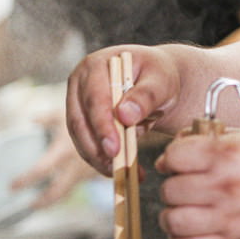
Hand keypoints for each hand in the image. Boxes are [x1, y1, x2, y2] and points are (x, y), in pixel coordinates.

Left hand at [10, 117, 95, 206]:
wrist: (117, 129)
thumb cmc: (88, 117)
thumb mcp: (68, 113)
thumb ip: (47, 118)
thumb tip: (32, 120)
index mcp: (64, 150)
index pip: (41, 170)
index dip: (25, 180)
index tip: (12, 186)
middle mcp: (75, 165)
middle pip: (56, 191)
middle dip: (42, 200)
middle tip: (29, 205)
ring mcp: (85, 172)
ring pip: (67, 191)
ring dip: (52, 199)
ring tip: (38, 204)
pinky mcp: (92, 174)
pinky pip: (75, 186)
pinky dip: (63, 191)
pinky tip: (54, 194)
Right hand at [66, 45, 182, 176]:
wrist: (157, 83)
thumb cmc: (159, 76)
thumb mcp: (161, 81)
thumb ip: (145, 96)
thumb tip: (124, 115)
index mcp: (95, 65)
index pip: (94, 98)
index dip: (102, 125)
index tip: (113, 148)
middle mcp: (80, 83)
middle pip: (80, 120)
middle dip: (97, 147)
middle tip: (116, 167)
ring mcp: (78, 103)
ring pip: (81, 137)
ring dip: (99, 158)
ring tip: (123, 172)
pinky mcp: (84, 122)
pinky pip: (88, 145)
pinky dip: (103, 161)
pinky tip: (122, 170)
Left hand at [155, 127, 239, 238]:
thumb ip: (207, 143)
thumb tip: (171, 156)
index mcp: (227, 154)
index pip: (173, 156)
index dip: (171, 159)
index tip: (179, 164)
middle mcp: (225, 186)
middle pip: (169, 190)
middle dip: (173, 188)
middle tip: (185, 190)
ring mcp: (229, 218)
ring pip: (173, 222)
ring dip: (173, 218)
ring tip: (185, 213)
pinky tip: (192, 235)